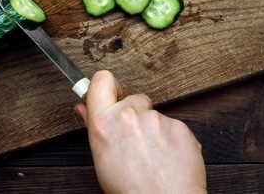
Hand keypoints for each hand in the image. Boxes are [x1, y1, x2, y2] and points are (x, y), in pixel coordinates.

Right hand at [75, 70, 206, 193]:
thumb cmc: (131, 192)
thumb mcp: (102, 161)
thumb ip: (95, 128)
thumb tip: (83, 107)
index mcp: (104, 123)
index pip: (101, 81)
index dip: (107, 87)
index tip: (112, 96)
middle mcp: (130, 115)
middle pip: (133, 99)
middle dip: (135, 115)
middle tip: (136, 142)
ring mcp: (157, 119)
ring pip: (155, 116)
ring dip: (154, 131)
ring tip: (154, 158)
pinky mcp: (180, 126)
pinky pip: (174, 128)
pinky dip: (172, 141)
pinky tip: (169, 160)